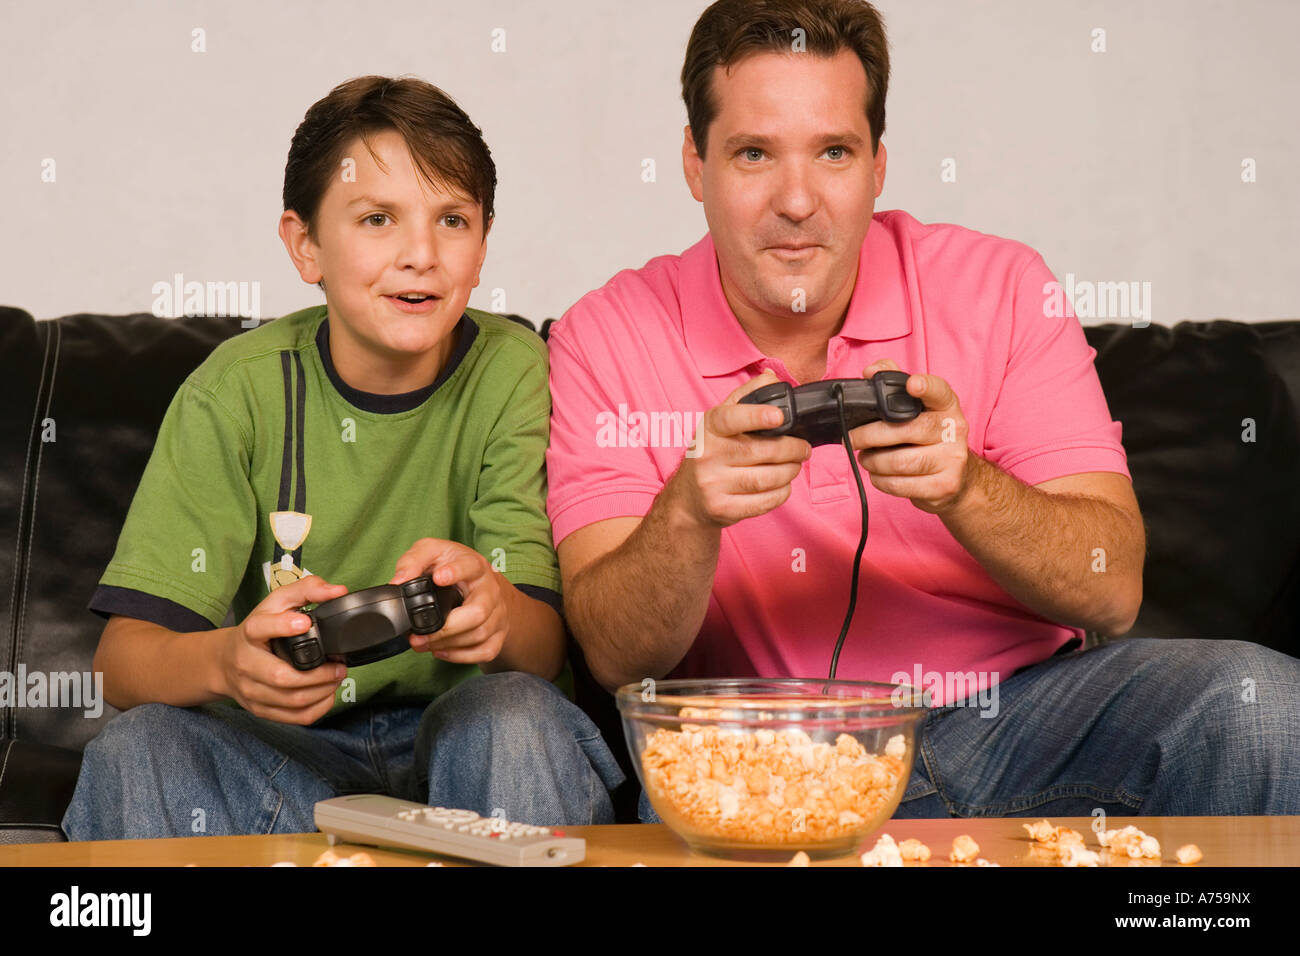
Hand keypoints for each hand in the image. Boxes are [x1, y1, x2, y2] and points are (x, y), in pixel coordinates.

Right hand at [219, 575, 348, 724]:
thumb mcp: (277, 602)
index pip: (260, 628)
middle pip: (282, 677)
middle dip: (319, 674)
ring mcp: (251, 691)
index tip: (304, 623)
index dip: (282, 626)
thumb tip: (338, 591)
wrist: (224, 662)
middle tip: (339, 666)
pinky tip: (327, 694)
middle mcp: (247, 664)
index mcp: (249, 633)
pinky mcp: (260, 710)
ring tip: (337, 678)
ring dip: (323, 691)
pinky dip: (318, 708)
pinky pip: (294, 717)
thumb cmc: (258, 631)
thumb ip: (307, 589)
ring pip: (292, 701)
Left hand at [389, 539, 506, 664]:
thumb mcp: (432, 553)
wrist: (482, 584)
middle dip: (446, 628)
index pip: (470, 567)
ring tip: (422, 644)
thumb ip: (413, 561)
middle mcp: (490, 590)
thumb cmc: (454, 567)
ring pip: (479, 635)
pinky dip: (461, 656)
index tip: (438, 578)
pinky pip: (485, 651)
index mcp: (474, 566)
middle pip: (478, 612)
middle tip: (417, 635)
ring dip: (447, 644)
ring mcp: (497, 613)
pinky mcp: (498, 634)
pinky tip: (441, 651)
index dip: (455, 572)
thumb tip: (397, 582)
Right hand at [666, 370, 810, 527]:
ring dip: (790, 471)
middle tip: (803, 448)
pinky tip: (782, 485)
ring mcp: (713, 485)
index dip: (756, 416)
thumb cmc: (712, 453)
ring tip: (795, 465)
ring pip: (766, 478)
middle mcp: (707, 456)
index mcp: (709, 428)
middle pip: (761, 451)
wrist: (689, 498)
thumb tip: (772, 378)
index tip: (779, 416)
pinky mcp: (723, 509)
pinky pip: (764, 502)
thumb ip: (747, 396)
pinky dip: (782, 493)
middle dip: (792, 449)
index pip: (730, 418)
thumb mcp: (720, 421)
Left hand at [851, 358, 976, 514]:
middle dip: (868, 436)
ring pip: (899, 462)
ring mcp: (952, 459)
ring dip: (872, 461)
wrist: (957, 478)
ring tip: (866, 458)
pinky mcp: (944, 486)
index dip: (925, 386)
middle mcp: (954, 430)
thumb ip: (893, 384)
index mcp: (947, 406)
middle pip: (905, 430)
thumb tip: (870, 371)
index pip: (938, 391)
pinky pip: (901, 485)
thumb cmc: (927, 439)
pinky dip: (881, 481)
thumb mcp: (918, 410)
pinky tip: (878, 475)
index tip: (911, 384)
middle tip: (851, 439)